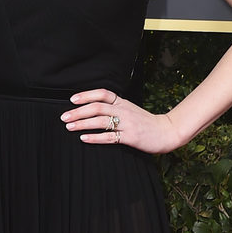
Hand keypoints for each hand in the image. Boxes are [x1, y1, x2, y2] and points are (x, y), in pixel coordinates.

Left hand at [60, 89, 179, 154]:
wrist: (167, 131)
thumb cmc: (146, 122)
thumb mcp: (131, 110)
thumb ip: (116, 108)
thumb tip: (94, 108)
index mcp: (123, 102)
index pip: (103, 93)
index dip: (86, 95)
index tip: (72, 100)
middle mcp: (124, 111)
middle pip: (97, 107)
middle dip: (78, 112)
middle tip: (64, 117)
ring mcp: (127, 124)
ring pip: (101, 121)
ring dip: (83, 123)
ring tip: (70, 127)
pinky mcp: (130, 137)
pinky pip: (110, 137)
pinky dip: (95, 137)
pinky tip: (84, 138)